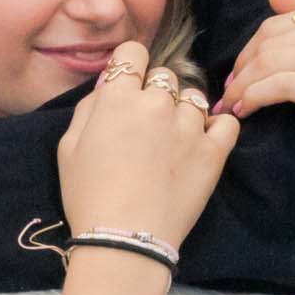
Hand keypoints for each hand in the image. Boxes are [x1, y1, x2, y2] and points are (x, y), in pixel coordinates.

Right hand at [56, 41, 238, 249]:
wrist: (124, 241)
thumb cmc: (88, 197)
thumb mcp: (68, 148)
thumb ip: (88, 107)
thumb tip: (109, 84)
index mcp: (118, 98)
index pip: (133, 53)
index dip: (130, 68)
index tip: (129, 88)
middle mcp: (156, 103)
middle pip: (165, 76)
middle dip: (156, 94)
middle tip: (147, 128)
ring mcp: (189, 125)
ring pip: (194, 98)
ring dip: (184, 113)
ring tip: (173, 144)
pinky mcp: (214, 151)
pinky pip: (226, 122)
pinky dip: (217, 129)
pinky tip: (202, 144)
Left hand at [216, 0, 294, 205]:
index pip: (278, 22)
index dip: (249, 50)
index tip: (237, 76)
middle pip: (269, 40)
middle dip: (240, 68)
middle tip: (227, 96)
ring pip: (271, 61)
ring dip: (243, 86)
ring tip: (231, 108)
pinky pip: (282, 86)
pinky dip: (256, 98)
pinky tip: (246, 112)